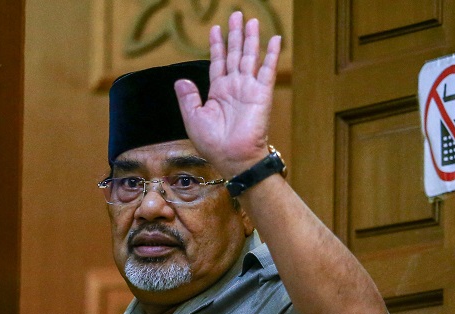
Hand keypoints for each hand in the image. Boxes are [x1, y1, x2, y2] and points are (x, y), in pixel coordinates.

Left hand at [173, 12, 281, 177]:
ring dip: (251, 39)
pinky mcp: (262, 93)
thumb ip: (187, 97)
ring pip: (249, 57)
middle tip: (236, 15)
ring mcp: (249, 88)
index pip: (218, 62)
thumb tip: (180, 79)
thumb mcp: (193, 118)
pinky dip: (271, 54)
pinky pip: (267, 69)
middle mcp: (234, 87)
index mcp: (218, 92)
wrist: (232, 157)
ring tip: (252, 20)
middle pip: (235, 54)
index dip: (217, 45)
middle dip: (235, 35)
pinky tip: (274, 39)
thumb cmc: (213, 143)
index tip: (215, 29)